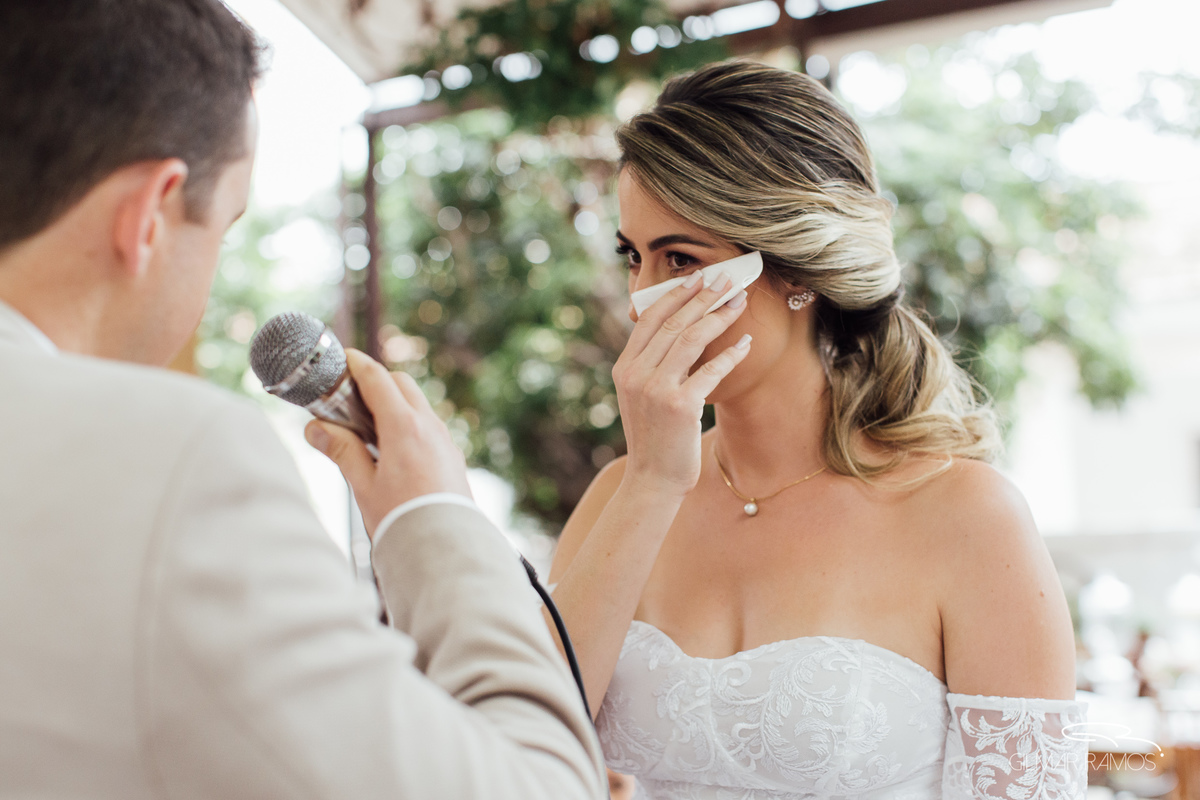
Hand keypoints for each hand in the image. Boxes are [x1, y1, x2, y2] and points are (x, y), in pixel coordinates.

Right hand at [304, 349, 471, 536]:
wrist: (445, 547)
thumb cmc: (402, 518)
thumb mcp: (364, 485)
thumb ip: (342, 451)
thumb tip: (315, 428)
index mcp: (404, 427)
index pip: (379, 379)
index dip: (358, 364)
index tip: (342, 358)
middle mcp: (429, 427)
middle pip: (402, 384)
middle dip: (377, 380)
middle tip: (350, 394)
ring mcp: (445, 440)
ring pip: (419, 404)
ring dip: (395, 402)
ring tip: (368, 424)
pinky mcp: (452, 456)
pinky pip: (430, 426)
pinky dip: (410, 422)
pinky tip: (393, 447)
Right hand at [612, 273, 751, 498]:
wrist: (652, 480)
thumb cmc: (654, 437)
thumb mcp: (641, 396)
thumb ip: (652, 366)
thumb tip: (680, 333)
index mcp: (625, 368)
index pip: (650, 320)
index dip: (675, 295)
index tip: (697, 278)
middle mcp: (637, 375)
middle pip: (674, 324)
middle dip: (703, 297)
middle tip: (726, 280)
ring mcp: (657, 390)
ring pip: (691, 339)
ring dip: (719, 316)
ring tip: (739, 302)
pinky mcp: (681, 406)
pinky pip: (710, 370)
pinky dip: (730, 354)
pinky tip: (746, 344)